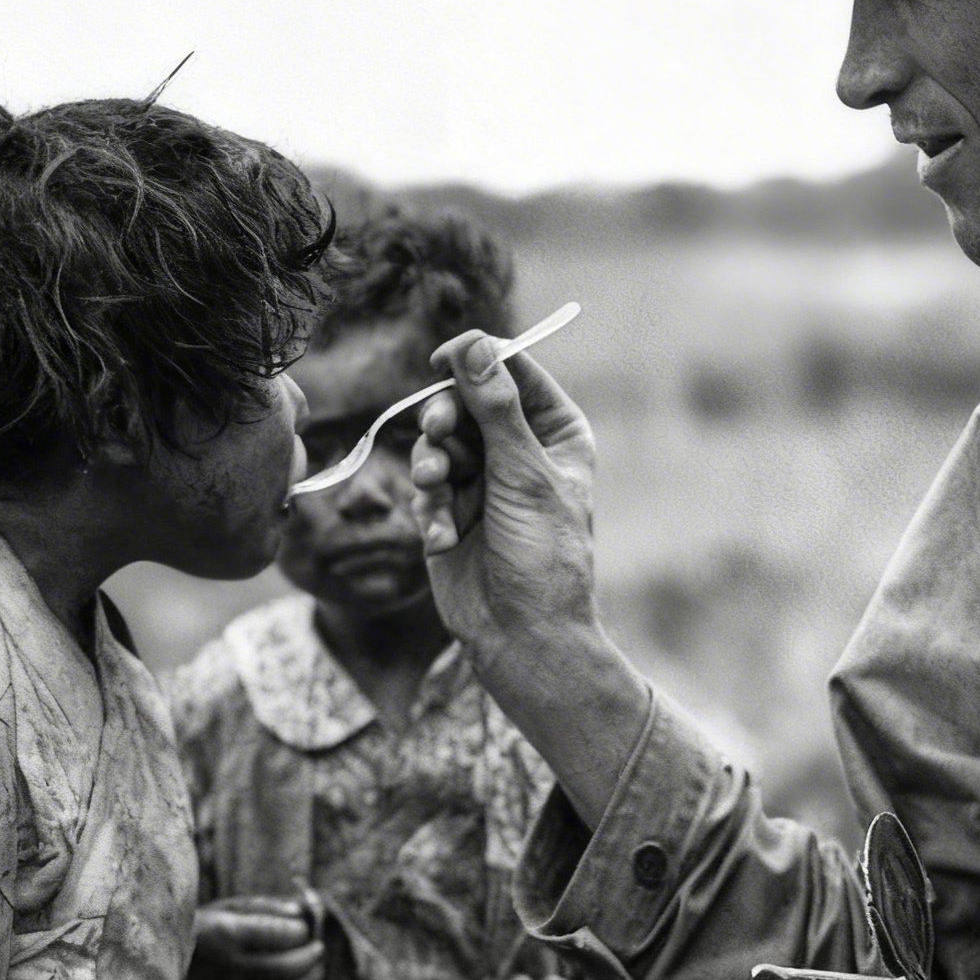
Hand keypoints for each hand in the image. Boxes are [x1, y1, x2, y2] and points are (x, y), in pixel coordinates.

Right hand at [187, 896, 324, 979]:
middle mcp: (226, 966)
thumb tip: (303, 915)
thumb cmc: (203, 924)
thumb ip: (268, 908)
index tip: (303, 927)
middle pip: (284, 968)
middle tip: (318, 949)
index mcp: (226, 933)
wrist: (158, 958)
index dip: (300, 931)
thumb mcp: (229, 905)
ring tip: (316, 972)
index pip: (279, 935)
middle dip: (310, 958)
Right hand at [407, 333, 651, 834]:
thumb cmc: (542, 556)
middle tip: (438, 435)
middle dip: (445, 420)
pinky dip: (430, 510)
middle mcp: (518, 450)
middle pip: (464, 401)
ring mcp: (482, 480)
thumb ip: (496, 408)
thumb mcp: (523, 474)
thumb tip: (475, 345)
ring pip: (437, 443)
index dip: (477, 359)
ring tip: (439, 492)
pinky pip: (425, 489)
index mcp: (554, 432)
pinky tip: (445, 539)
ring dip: (432, 466)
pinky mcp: (451, 510)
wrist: (521, 634)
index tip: (443, 361)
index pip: (511, 371)